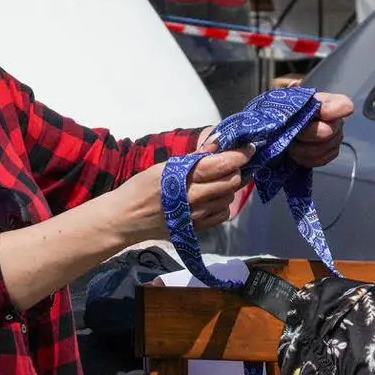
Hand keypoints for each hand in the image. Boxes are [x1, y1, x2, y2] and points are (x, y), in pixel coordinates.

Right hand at [115, 147, 251, 242]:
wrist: (126, 220)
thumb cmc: (140, 187)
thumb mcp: (163, 167)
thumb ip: (192, 158)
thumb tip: (216, 145)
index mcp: (184, 176)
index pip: (222, 164)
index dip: (240, 154)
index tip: (249, 147)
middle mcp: (195, 197)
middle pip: (232, 182)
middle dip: (236, 170)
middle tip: (230, 164)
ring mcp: (198, 215)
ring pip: (229, 198)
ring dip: (228, 187)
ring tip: (217, 182)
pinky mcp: (197, 229)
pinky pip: (222, 215)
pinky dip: (222, 204)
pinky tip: (212, 200)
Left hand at [289, 92, 351, 167]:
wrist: (281, 133)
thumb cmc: (287, 113)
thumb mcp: (287, 100)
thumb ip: (292, 94)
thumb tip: (295, 85)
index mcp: (329, 103)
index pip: (344, 105)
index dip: (333, 110)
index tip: (319, 113)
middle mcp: (337, 121)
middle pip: (329, 131)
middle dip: (307, 133)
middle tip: (292, 134)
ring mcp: (335, 139)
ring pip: (324, 148)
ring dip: (302, 148)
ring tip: (289, 144)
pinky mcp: (329, 155)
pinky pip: (320, 160)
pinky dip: (305, 158)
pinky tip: (295, 154)